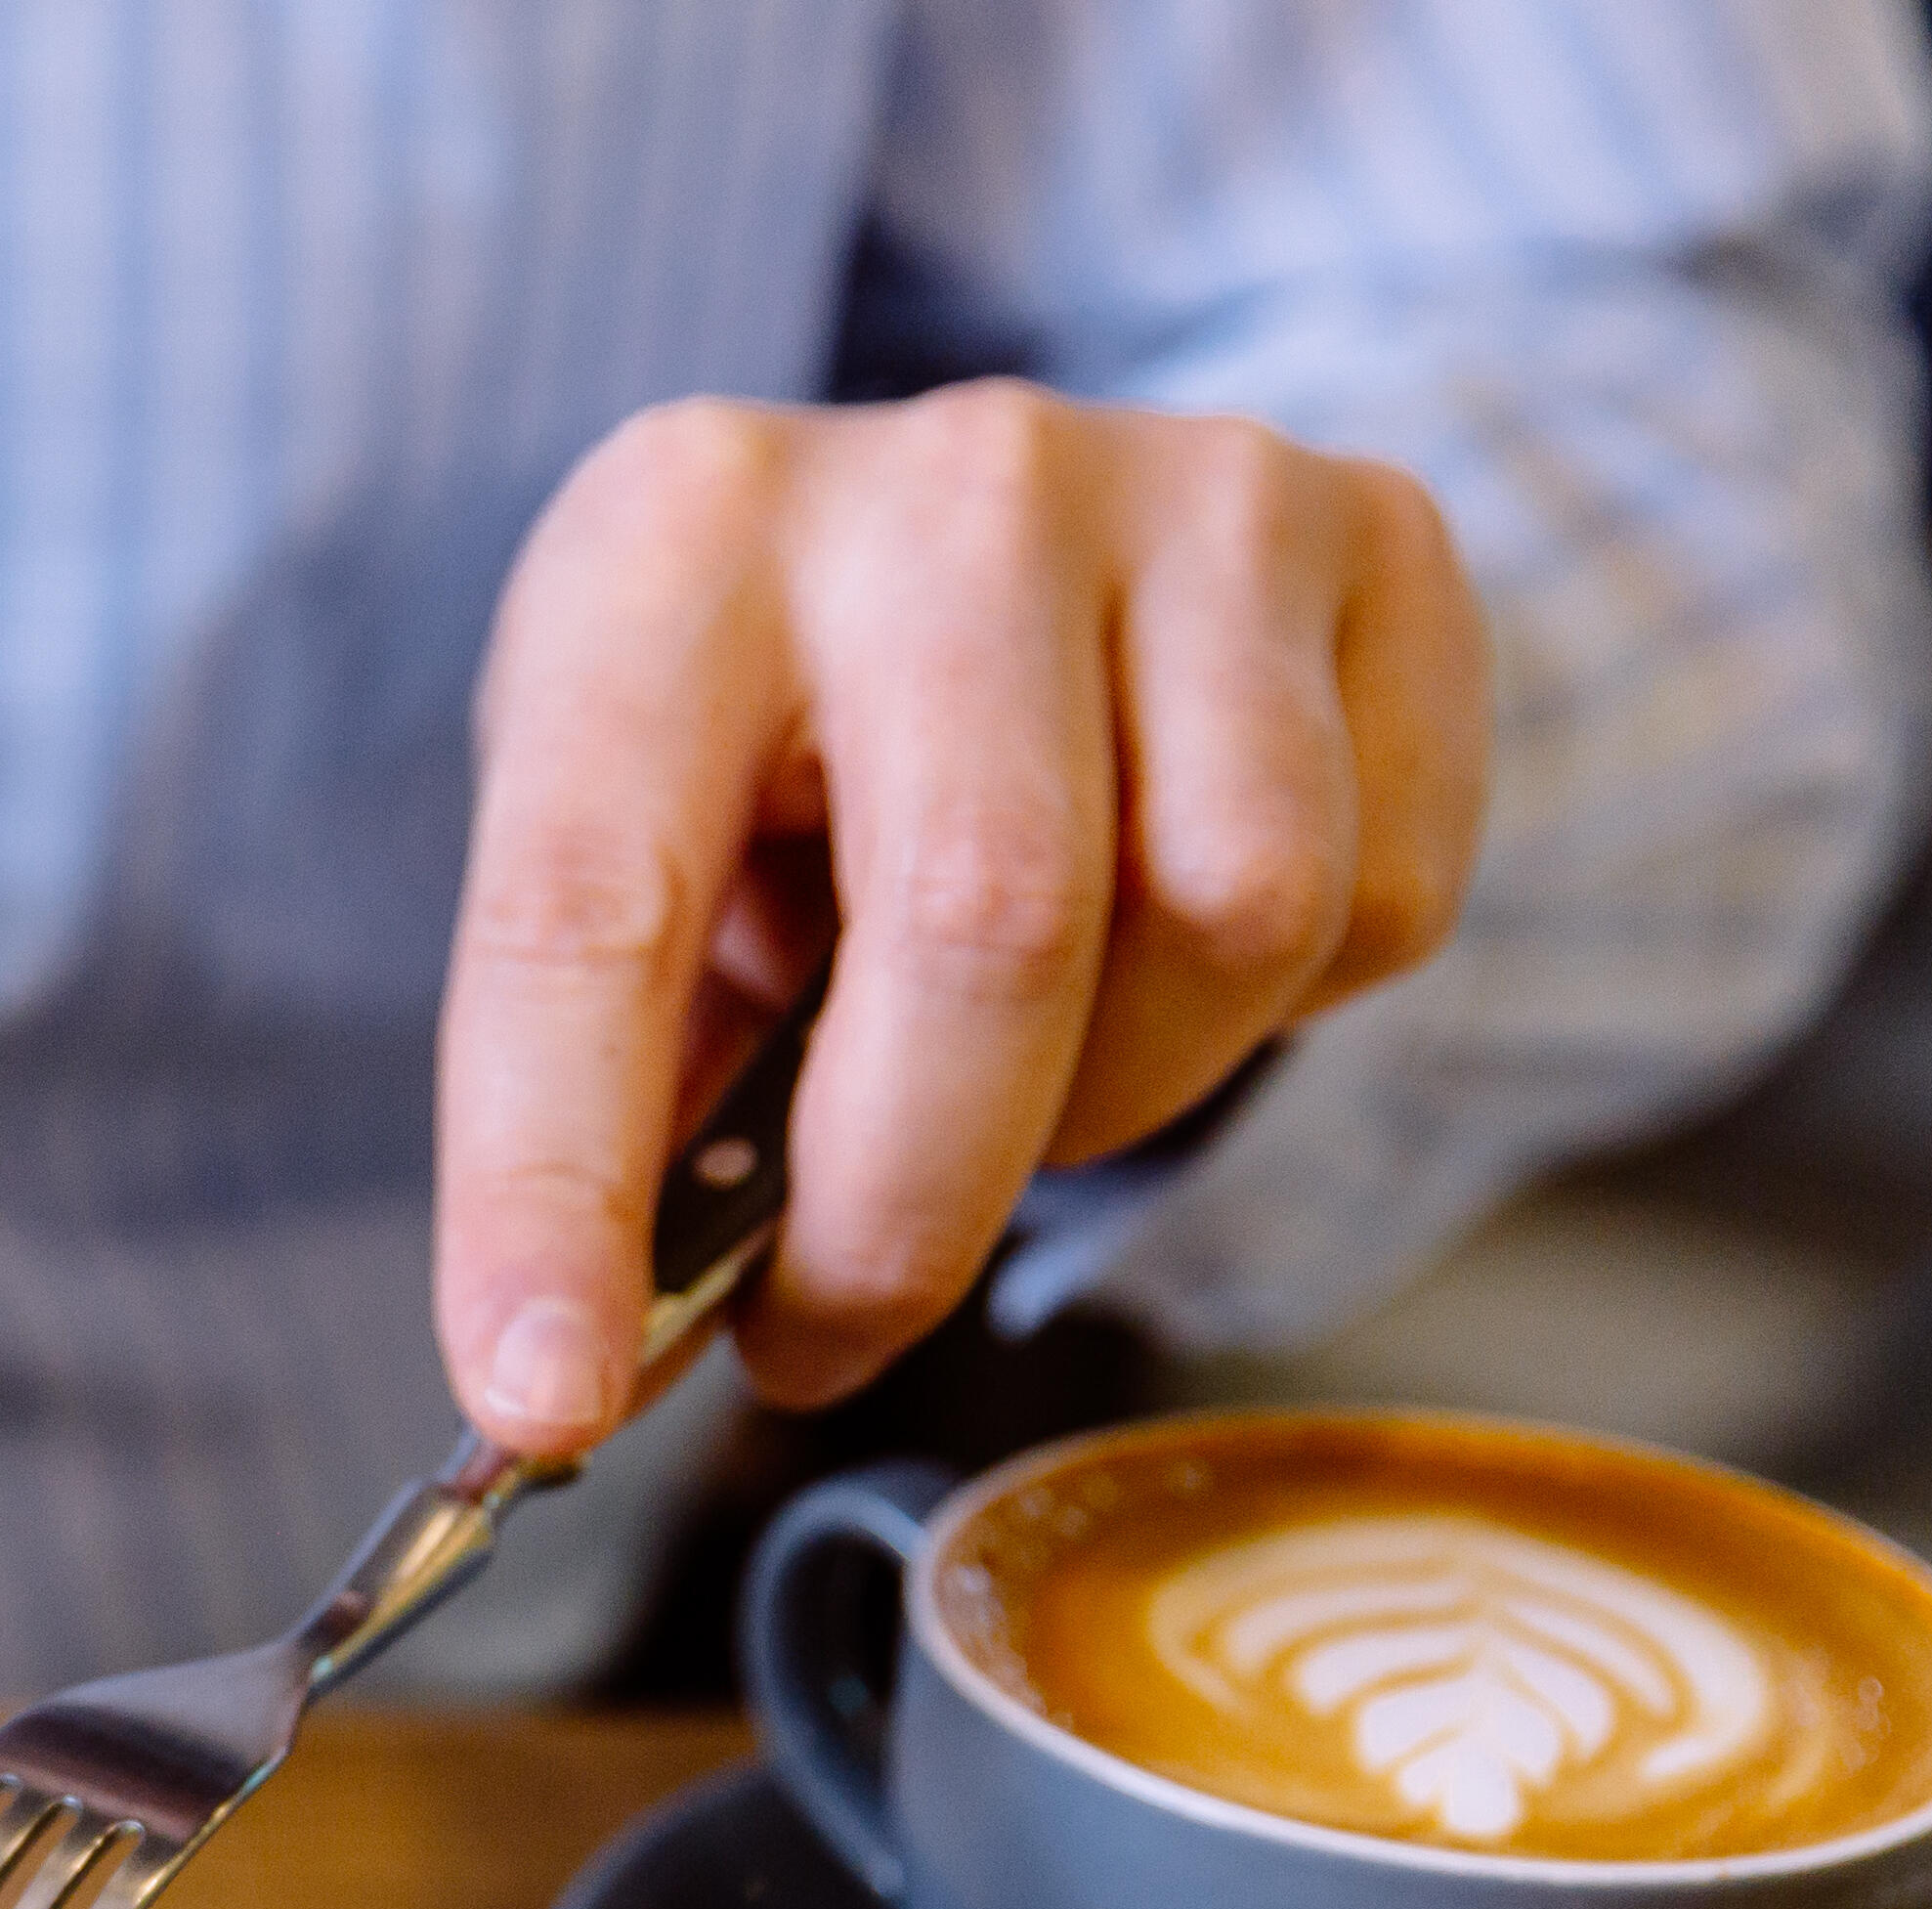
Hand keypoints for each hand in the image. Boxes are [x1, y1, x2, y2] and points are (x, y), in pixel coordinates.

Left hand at [438, 381, 1485, 1454]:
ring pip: (1232, 916)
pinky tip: (1162, 947)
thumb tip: (582, 1383)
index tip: (546, 1399)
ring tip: (1013, 1074)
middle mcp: (948, 486)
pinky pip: (1384, 897)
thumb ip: (621, 1109)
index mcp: (680, 547)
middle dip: (900, 1214)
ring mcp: (1192, 491)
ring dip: (1113, 1098)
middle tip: (821, 1330)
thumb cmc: (778, 735)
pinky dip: (1273, 1014)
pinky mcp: (1385, 543)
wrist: (994, 528)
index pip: (594, 907)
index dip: (559, 1185)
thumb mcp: (640, 866)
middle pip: (990, 928)